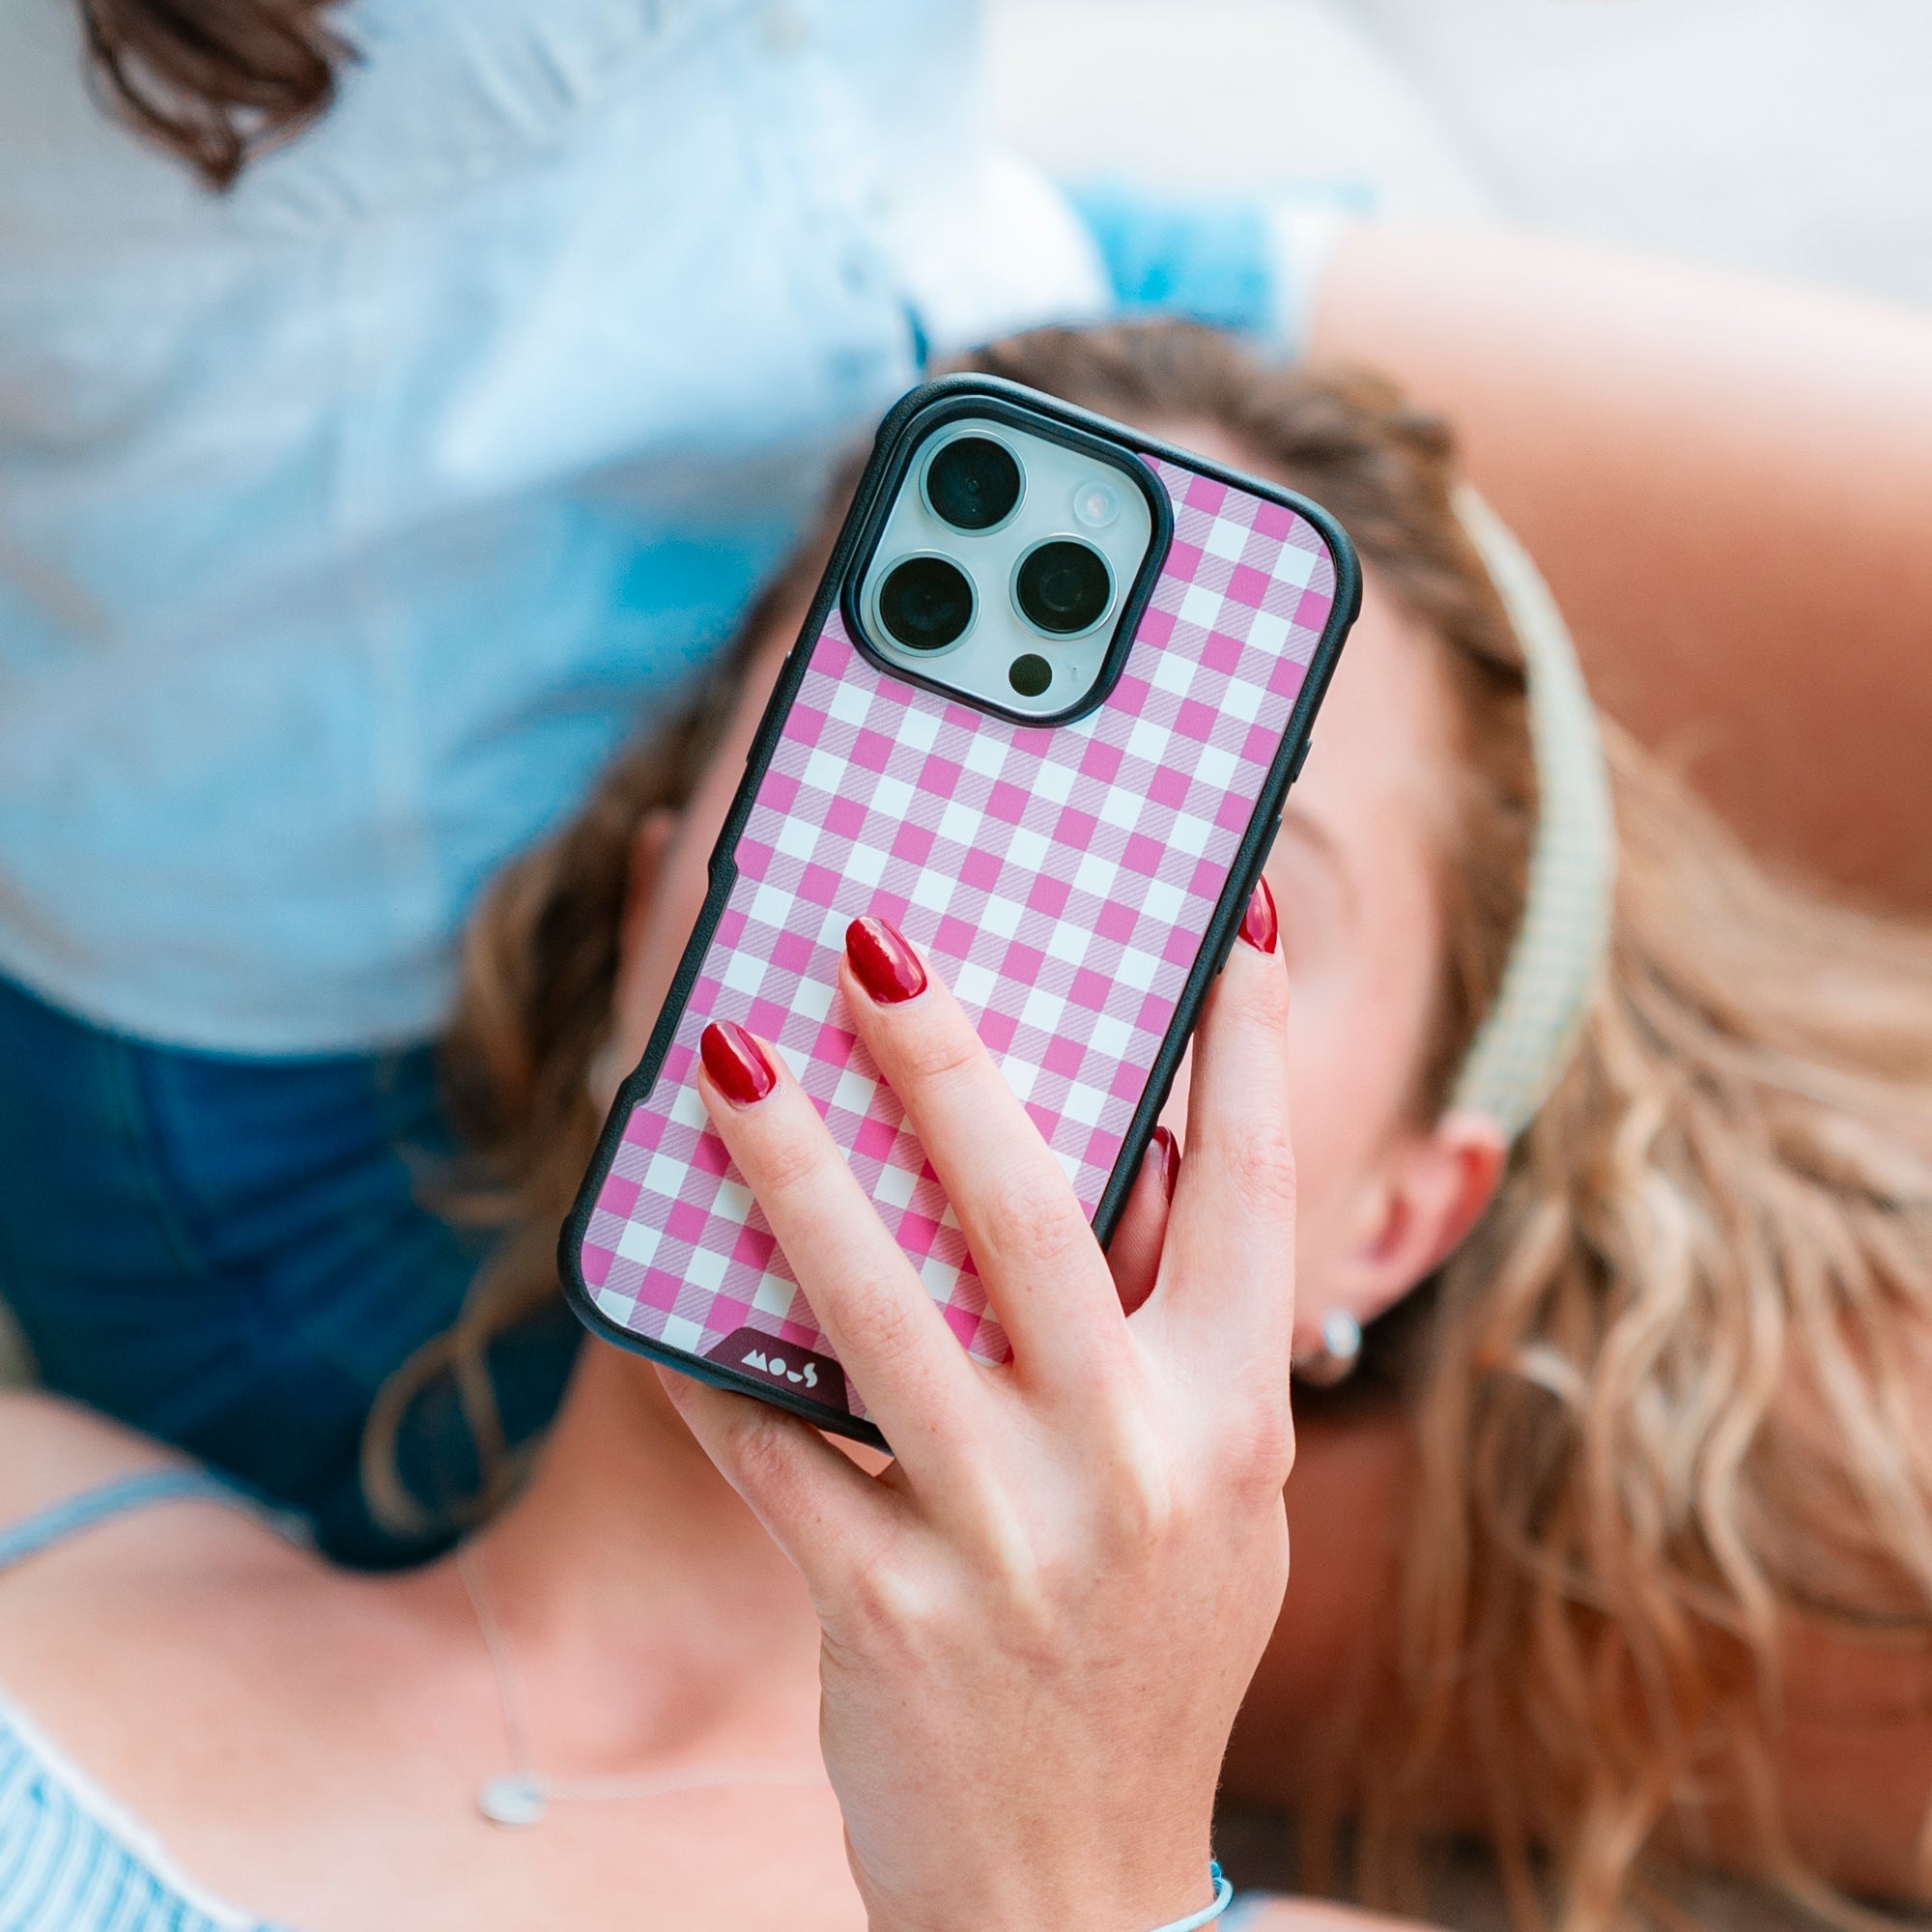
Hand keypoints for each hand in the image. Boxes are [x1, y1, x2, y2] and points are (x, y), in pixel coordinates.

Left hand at [662, 887, 1296, 1931]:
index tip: (1229, 914)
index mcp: (1233, 1419)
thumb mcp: (1214, 1502)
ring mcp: (1009, 1539)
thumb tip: (1130, 1158)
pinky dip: (708, 1372)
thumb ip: (1182, 1346)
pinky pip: (773, 1456)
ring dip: (792, 1168)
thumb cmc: (1146, 1659)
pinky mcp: (887, 1611)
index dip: (1246, 1046)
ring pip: (878, 1310)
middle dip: (947, 1057)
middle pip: (1034, 1213)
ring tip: (724, 1053)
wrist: (1072, 1893)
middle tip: (871, 940)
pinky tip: (650, 1300)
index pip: (1258, 1193)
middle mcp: (1134, 1462)